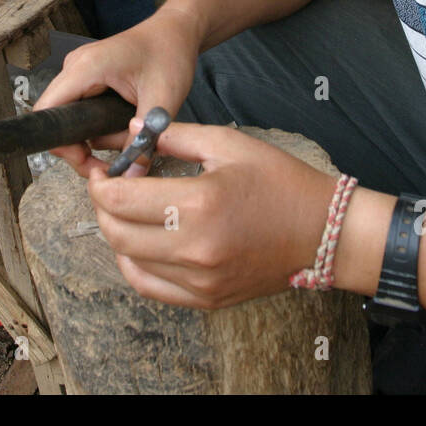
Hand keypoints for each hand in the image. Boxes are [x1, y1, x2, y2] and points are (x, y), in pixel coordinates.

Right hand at [33, 7, 202, 172]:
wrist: (176, 30)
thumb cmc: (170, 53)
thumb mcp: (162, 100)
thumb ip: (145, 139)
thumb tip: (131, 176)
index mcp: (85, 68)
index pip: (48, 113)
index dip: (62, 145)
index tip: (89, 164)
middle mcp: (75, 69)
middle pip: (56, 120)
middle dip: (79, 149)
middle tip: (108, 167)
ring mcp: (79, 73)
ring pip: (68, 118)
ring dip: (89, 140)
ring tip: (122, 149)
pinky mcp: (88, 79)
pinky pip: (80, 110)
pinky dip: (95, 128)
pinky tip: (119, 134)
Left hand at [82, 123, 337, 307]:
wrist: (324, 232)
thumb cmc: (280, 182)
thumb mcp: (228, 144)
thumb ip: (174, 135)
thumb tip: (134, 127)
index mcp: (199, 203)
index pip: (119, 198)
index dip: (101, 182)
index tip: (105, 170)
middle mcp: (194, 248)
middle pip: (115, 232)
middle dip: (104, 206)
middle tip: (113, 187)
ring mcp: (199, 280)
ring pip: (128, 260)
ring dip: (118, 232)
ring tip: (130, 210)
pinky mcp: (206, 299)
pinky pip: (150, 286)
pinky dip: (134, 263)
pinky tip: (141, 242)